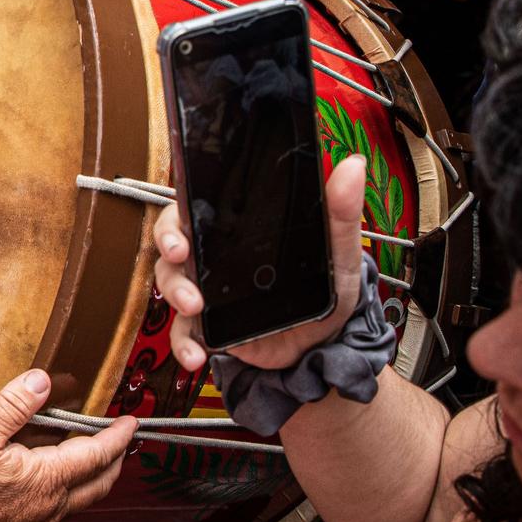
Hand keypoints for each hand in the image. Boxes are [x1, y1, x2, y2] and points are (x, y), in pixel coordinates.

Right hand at [0, 369, 137, 521]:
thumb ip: (14, 404)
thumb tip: (41, 381)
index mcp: (48, 477)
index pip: (97, 454)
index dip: (117, 437)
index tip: (130, 424)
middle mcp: (53, 506)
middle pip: (100, 484)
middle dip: (116, 462)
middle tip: (121, 446)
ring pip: (82, 504)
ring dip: (95, 482)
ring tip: (91, 466)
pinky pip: (61, 519)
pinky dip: (70, 501)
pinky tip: (55, 493)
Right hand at [152, 154, 367, 372]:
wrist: (326, 342)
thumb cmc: (324, 289)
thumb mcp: (337, 250)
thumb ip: (341, 212)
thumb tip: (352, 167)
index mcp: (236, 233)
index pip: (194, 211)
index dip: (178, 215)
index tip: (182, 227)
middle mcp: (214, 260)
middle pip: (173, 243)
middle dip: (169, 246)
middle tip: (181, 254)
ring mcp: (207, 293)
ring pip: (171, 283)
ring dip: (176, 292)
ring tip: (195, 306)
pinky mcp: (209, 328)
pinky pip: (184, 333)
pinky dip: (184, 344)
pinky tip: (197, 354)